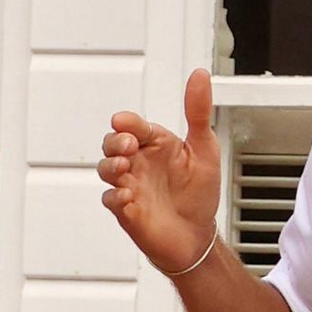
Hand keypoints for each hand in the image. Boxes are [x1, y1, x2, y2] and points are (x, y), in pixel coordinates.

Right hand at [99, 70, 223, 277]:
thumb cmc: (199, 193)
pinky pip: (111, 200)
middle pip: (112, 143)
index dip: (128, 122)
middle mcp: (139, 163)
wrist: (198, 235)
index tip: (125, 122)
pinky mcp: (126, 210)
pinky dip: (115, 197)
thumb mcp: (205, 148)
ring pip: (106, 169)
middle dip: (115, 141)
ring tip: (124, 167)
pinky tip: (127, 196)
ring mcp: (130, 185)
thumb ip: (198, 112)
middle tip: (128, 145)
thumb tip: (200, 76)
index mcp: (156, 144)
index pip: (135, 125)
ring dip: (110, 166)